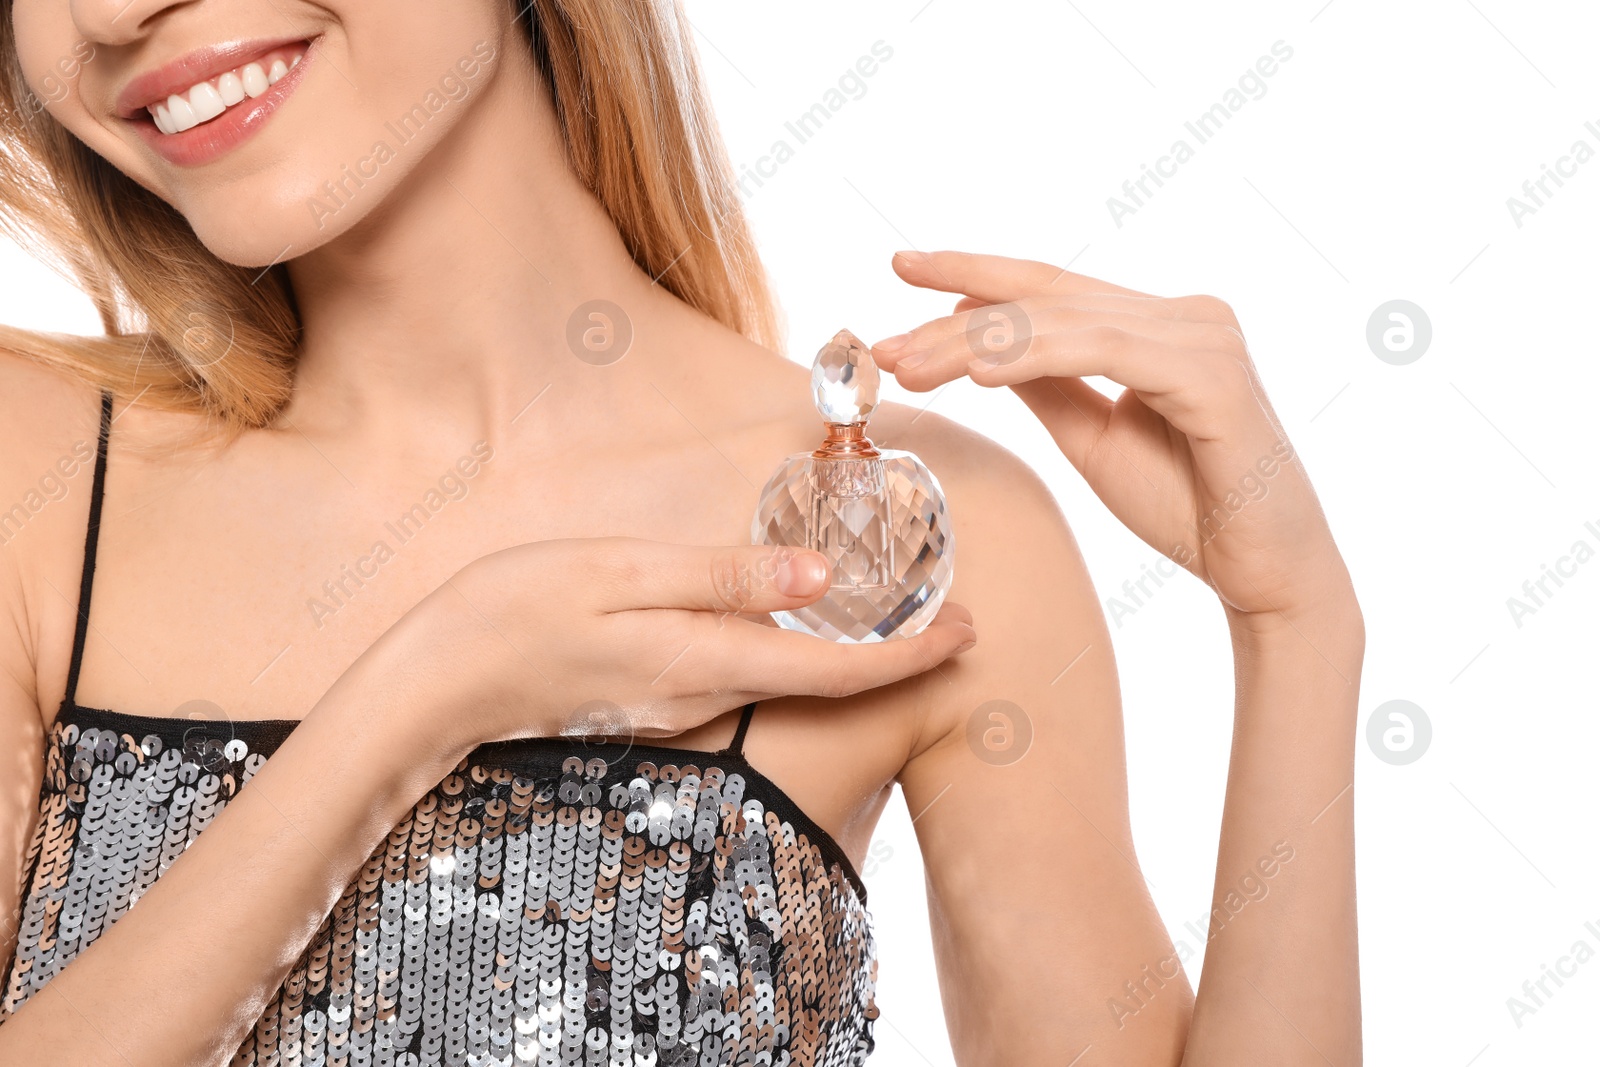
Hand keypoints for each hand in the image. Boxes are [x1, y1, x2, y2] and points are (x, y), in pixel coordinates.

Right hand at [378, 536, 975, 752]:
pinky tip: (806, 620)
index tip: (971, 632)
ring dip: (853, 655)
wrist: (435, 685)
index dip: (910, 653)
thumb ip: (721, 577)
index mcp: (709, 659)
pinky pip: (750, 676)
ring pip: (791, 681)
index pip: (836, 668)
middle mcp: (707, 694)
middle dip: (897, 656)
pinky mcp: (657, 696)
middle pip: (825, 682)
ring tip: (903, 613)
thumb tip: (818, 575)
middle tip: (958, 619)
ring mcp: (681, 703)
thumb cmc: (516, 612)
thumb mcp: (621, 573)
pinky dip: (797, 653)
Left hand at [871, 249, 1351, 624]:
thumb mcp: (1093, 437)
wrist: (1263, 571)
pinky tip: (979, 371)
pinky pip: (1105, 353)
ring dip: (975, 342)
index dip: (974, 273)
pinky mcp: (1212, 376)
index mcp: (1156, 325)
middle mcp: (1184, 315)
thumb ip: (1048, 384)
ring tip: (909, 364)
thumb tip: (982, 344)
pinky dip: (1037, 356)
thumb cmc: (1187, 504)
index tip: (903, 266)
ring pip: (1064, 321)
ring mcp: (1202, 338)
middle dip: (953, 318)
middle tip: (882, 343)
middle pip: (1046, 300)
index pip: (1050, 286)